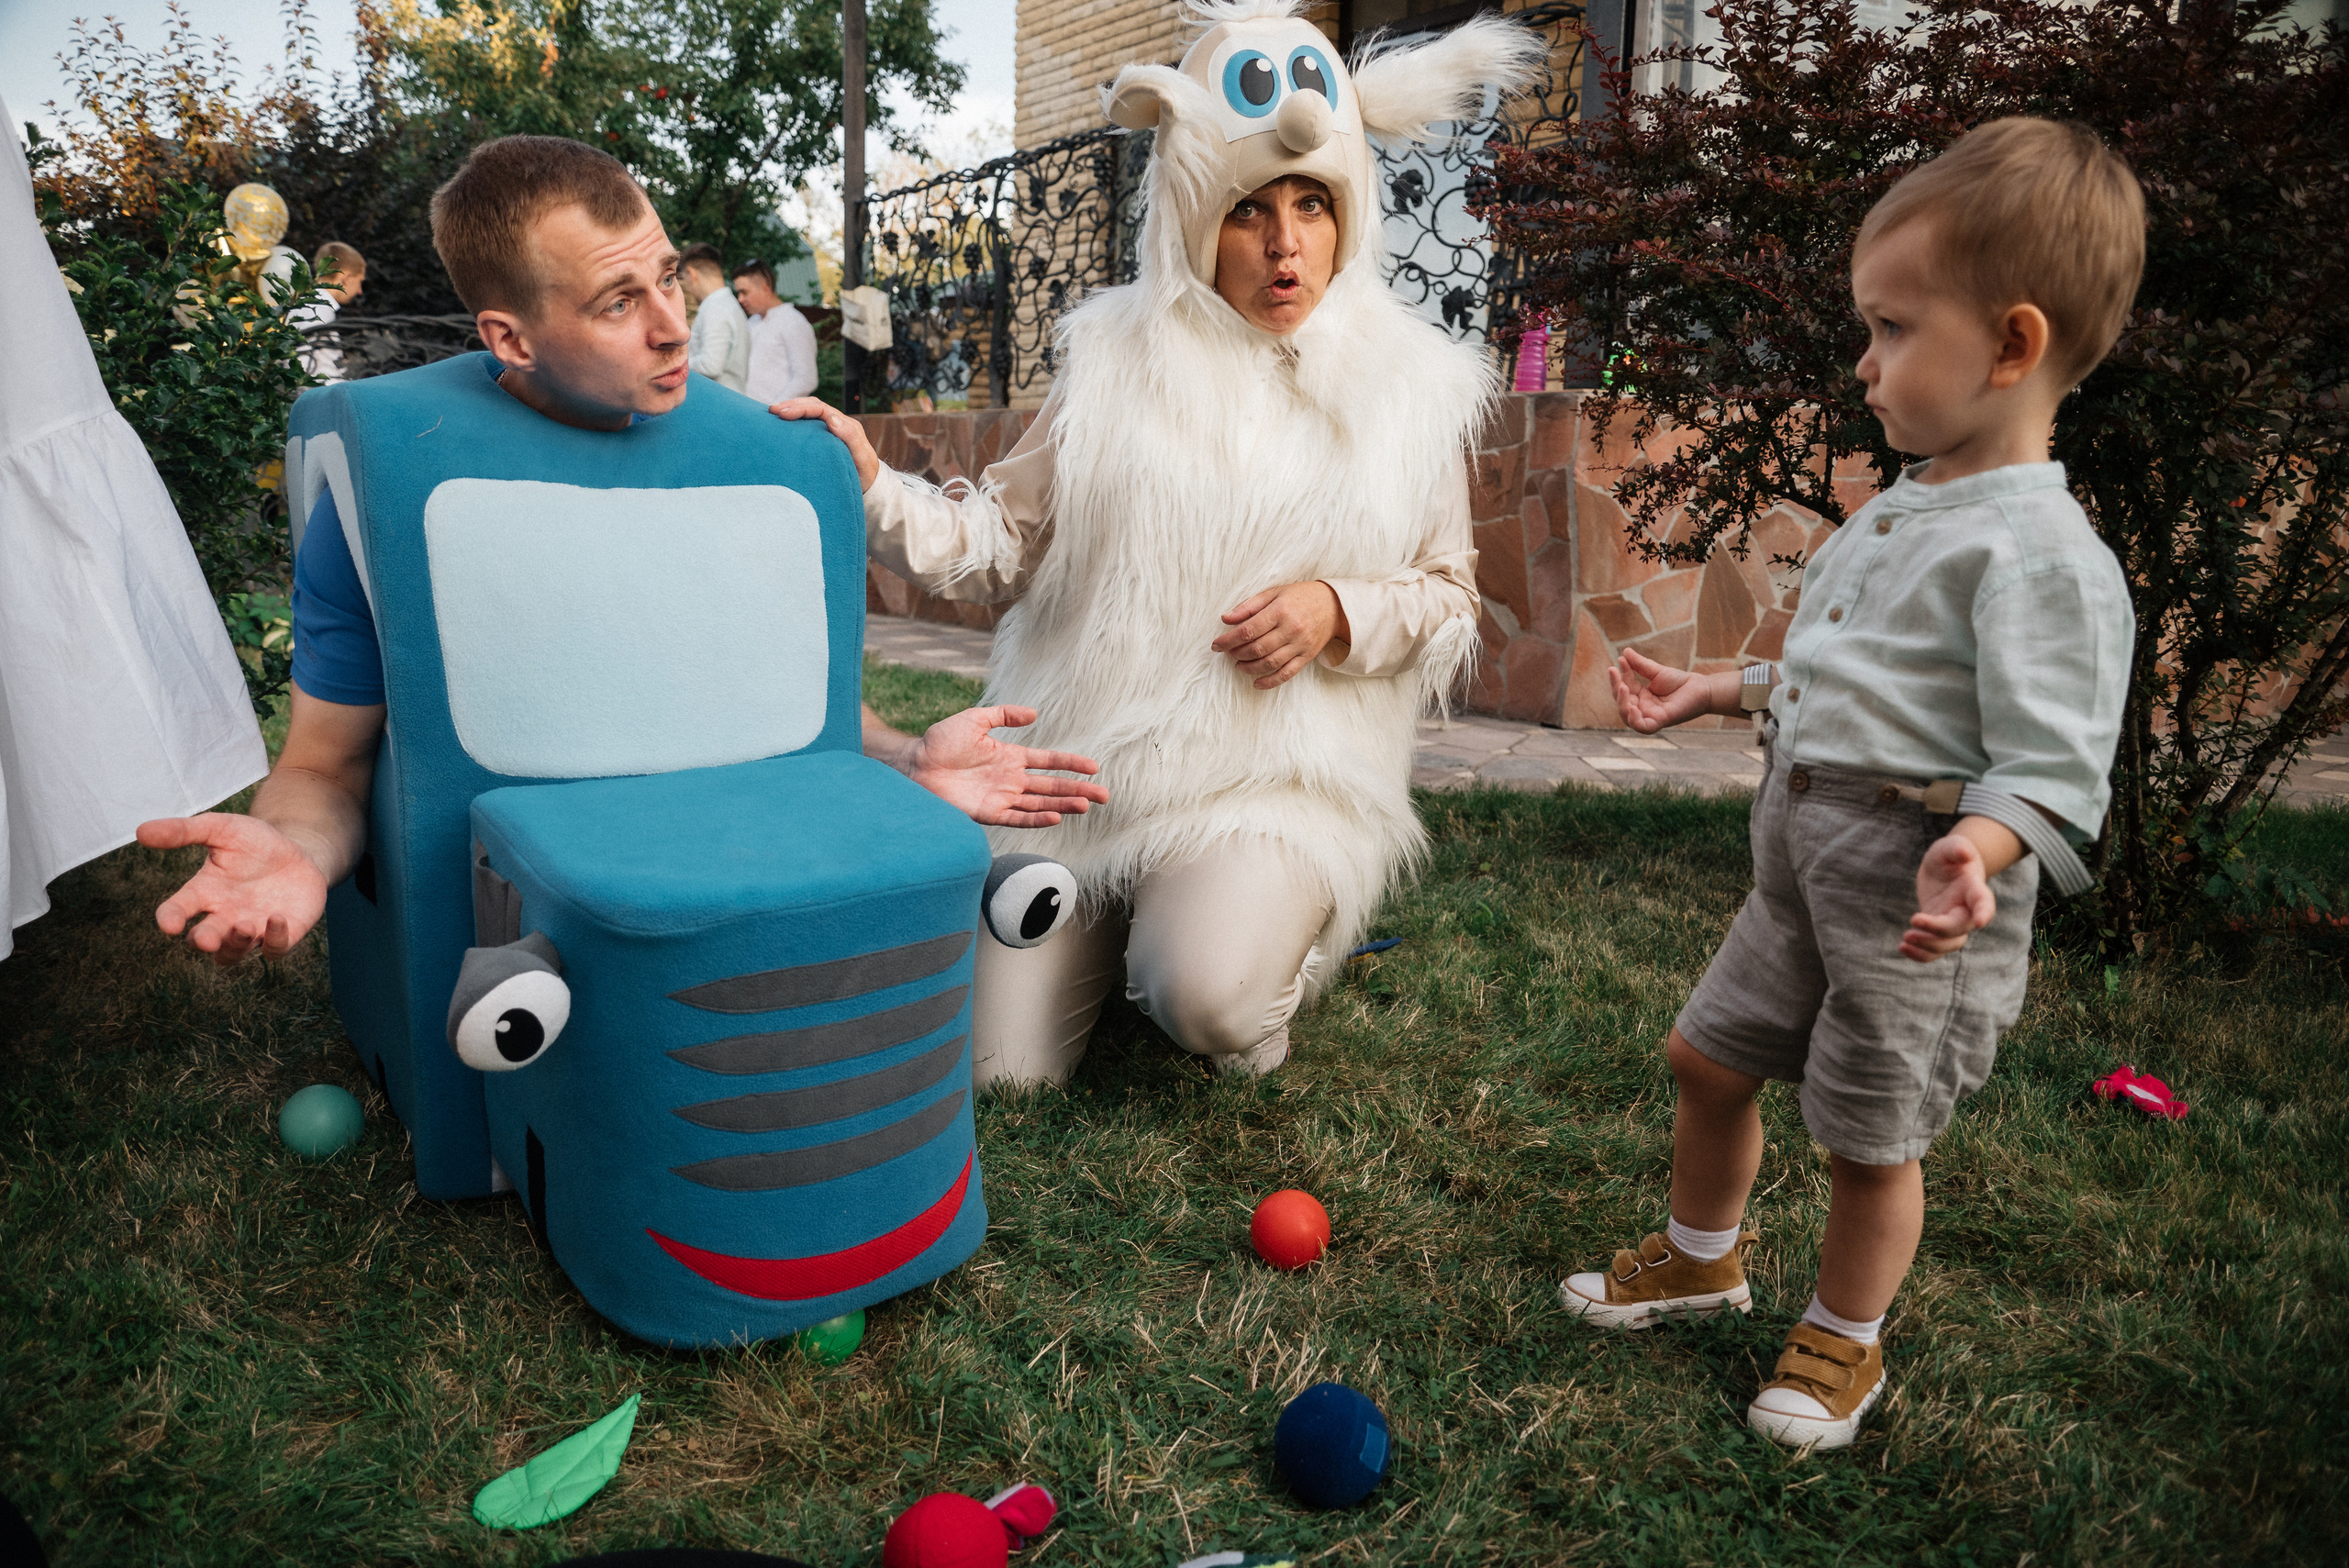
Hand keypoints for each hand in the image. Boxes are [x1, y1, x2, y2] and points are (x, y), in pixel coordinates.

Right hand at [138, 813, 330, 967]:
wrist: (298, 851)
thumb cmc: (254, 843)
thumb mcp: (221, 829)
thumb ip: (184, 831)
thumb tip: (140, 831)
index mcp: (203, 893)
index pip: (177, 910)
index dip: (170, 919)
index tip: (168, 923)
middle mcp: (223, 917)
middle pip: (203, 940)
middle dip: (203, 941)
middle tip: (206, 938)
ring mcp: (252, 929)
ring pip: (233, 953)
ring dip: (235, 944)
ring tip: (243, 925)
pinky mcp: (281, 934)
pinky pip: (274, 950)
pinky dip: (274, 939)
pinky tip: (276, 917)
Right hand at [770, 396, 878, 490]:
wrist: (869, 485)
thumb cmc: (865, 473)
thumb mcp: (861, 457)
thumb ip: (850, 437)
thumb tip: (832, 419)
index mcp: (845, 425)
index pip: (820, 409)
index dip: (801, 408)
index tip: (784, 414)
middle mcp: (837, 423)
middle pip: (812, 406)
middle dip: (792, 405)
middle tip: (772, 410)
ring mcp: (829, 431)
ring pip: (808, 414)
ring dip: (791, 410)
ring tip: (772, 413)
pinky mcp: (822, 439)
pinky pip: (807, 425)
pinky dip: (793, 422)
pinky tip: (780, 426)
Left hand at [900, 705, 1110, 828]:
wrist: (915, 764)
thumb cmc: (940, 741)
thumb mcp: (974, 719)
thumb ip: (1003, 714)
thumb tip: (1033, 714)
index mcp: (1010, 758)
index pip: (1048, 762)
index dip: (1071, 764)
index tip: (1093, 767)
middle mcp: (1010, 780)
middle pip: (1051, 786)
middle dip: (1078, 791)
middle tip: (1104, 796)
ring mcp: (1001, 797)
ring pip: (1040, 803)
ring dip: (1063, 805)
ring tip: (1086, 806)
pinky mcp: (988, 813)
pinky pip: (1018, 818)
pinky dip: (1036, 818)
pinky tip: (1055, 816)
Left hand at [1212, 581, 1348, 688]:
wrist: (1334, 606)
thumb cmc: (1300, 597)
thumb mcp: (1274, 593)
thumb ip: (1249, 606)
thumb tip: (1225, 619)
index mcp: (1280, 610)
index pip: (1248, 630)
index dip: (1228, 640)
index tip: (1216, 645)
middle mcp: (1291, 629)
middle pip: (1257, 648)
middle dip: (1236, 653)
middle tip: (1227, 653)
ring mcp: (1300, 645)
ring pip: (1269, 663)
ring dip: (1249, 667)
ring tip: (1238, 664)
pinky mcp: (1306, 657)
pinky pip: (1286, 674)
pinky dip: (1269, 682)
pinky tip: (1256, 683)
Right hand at [1609, 647, 1723, 731]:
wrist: (1701, 688)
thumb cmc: (1680, 681)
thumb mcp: (1656, 671)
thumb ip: (1640, 664)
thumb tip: (1625, 652)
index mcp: (1640, 697)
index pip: (1623, 688)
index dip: (1618, 676)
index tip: (1620, 660)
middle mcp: (1643, 708)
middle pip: (1621, 703)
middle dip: (1615, 688)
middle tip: (1614, 671)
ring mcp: (1650, 716)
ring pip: (1627, 717)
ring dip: (1621, 703)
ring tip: (1622, 687)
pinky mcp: (1660, 722)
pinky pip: (1642, 727)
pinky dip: (1634, 719)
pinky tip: (1632, 707)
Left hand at [1903, 832, 1996, 961]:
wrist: (1944, 867)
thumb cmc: (1950, 855)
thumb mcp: (1950, 846)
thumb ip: (1957, 848)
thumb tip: (1964, 853)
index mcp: (1974, 889)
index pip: (1983, 902)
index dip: (1984, 912)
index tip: (1980, 922)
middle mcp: (1967, 910)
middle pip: (1960, 929)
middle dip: (1938, 930)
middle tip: (1914, 919)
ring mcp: (1953, 922)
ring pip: (1948, 945)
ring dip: (1928, 947)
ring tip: (1905, 940)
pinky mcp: (1938, 929)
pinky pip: (1934, 950)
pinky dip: (1921, 954)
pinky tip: (1903, 947)